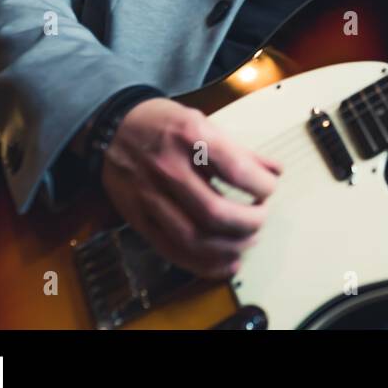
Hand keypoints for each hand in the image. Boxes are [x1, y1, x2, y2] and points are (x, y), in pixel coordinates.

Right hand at [100, 97, 282, 279]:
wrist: (112, 128)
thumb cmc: (163, 123)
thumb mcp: (203, 123)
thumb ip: (240, 151)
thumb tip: (275, 171)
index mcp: (189, 136)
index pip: (235, 170)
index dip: (261, 186)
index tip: (269, 189)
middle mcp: (167, 167)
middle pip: (215, 212)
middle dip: (249, 222)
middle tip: (261, 218)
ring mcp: (149, 196)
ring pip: (193, 238)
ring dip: (229, 247)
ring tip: (248, 240)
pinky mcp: (138, 219)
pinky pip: (171, 250)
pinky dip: (203, 264)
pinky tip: (226, 263)